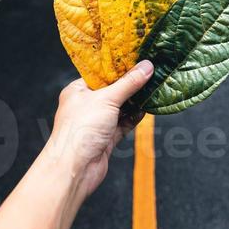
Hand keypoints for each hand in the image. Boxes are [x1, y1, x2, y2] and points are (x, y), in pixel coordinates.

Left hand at [48, 60, 153, 198]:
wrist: (75, 169)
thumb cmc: (80, 130)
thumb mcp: (107, 99)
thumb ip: (129, 83)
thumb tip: (146, 67)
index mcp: (78, 91)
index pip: (101, 74)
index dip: (119, 67)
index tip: (138, 59)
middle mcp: (86, 105)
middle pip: (113, 91)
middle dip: (131, 85)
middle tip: (151, 73)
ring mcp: (97, 122)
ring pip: (120, 108)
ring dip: (135, 101)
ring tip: (153, 89)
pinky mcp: (106, 138)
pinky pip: (123, 124)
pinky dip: (134, 117)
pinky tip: (146, 109)